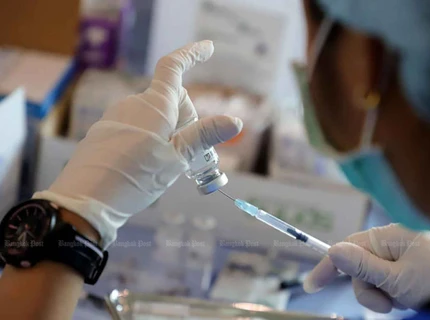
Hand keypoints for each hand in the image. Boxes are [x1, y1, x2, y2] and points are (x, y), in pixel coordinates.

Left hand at [33, 41, 242, 247]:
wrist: (86, 200)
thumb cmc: (134, 178)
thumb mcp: (176, 159)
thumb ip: (204, 136)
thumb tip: (235, 121)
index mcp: (154, 106)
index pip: (173, 67)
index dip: (192, 54)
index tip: (208, 48)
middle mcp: (134, 104)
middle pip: (170, 100)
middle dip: (186, 119)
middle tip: (190, 153)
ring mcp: (117, 117)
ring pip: (154, 116)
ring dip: (168, 132)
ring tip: (167, 165)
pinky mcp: (106, 132)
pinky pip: (136, 127)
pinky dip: (150, 138)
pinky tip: (145, 166)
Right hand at [303, 224, 429, 312]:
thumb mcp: (396, 278)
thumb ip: (362, 266)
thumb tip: (332, 250)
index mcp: (382, 238)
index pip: (343, 250)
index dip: (326, 267)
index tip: (310, 285)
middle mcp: (386, 243)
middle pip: (357, 271)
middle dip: (369, 291)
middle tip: (389, 303)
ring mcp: (395, 254)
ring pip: (372, 280)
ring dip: (384, 295)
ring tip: (406, 298)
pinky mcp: (403, 265)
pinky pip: (386, 282)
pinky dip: (393, 294)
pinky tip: (409, 296)